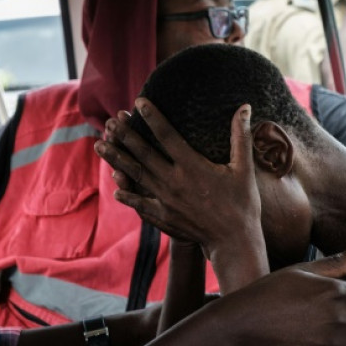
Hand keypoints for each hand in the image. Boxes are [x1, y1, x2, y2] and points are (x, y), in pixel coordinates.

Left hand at [96, 99, 262, 259]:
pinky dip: (127, 194)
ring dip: (116, 159)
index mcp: (193, 166)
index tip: (140, 103)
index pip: (167, 136)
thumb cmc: (243, 203)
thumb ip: (241, 136)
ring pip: (136, 175)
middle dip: (125, 135)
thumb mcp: (244, 168)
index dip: (153, 117)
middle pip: (143, 153)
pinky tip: (115, 186)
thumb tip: (245, 107)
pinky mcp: (163, 216)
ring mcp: (165, 200)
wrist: (234, 242)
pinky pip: (140, 203)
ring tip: (100, 145)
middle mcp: (174, 181)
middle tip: (110, 121)